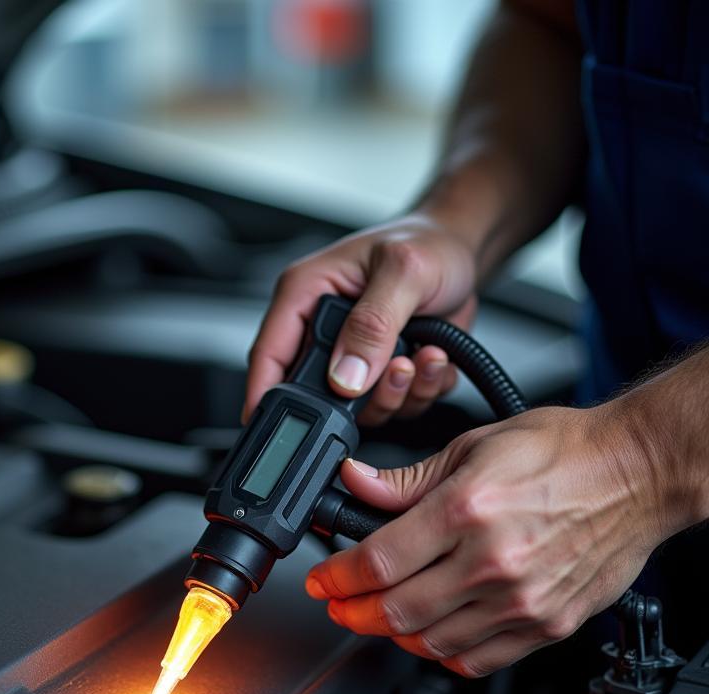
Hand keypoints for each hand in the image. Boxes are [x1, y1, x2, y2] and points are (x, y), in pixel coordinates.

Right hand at [244, 213, 476, 426]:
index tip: (271, 421)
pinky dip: (420, 391)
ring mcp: (353, 356)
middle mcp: (324, 330)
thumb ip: (373, 325)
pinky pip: (394, 406)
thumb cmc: (428, 243)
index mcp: (307, 293)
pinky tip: (432, 356)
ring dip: (396, 392)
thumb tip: (344, 376)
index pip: (268, 352)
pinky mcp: (381, 373)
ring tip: (419, 356)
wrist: (462, 249)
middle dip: (359, 396)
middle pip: (315, 393)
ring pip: (358, 408)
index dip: (261, 392)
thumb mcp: (403, 272)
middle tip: (392, 369)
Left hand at [305, 405, 668, 675]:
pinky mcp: (546, 624)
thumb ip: (407, 480)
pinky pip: (477, 660)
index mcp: (466, 510)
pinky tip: (429, 636)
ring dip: (390, 635)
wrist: (639, 472)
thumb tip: (355, 483)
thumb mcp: (474, 446)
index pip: (376, 562)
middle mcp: (491, 562)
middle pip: (395, 610)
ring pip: (431, 642)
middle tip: (337, 606)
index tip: (321, 581)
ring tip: (376, 618)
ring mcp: (521, 600)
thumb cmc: (564, 452)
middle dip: (351, 613)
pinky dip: (441, 654)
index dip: (335, 578)